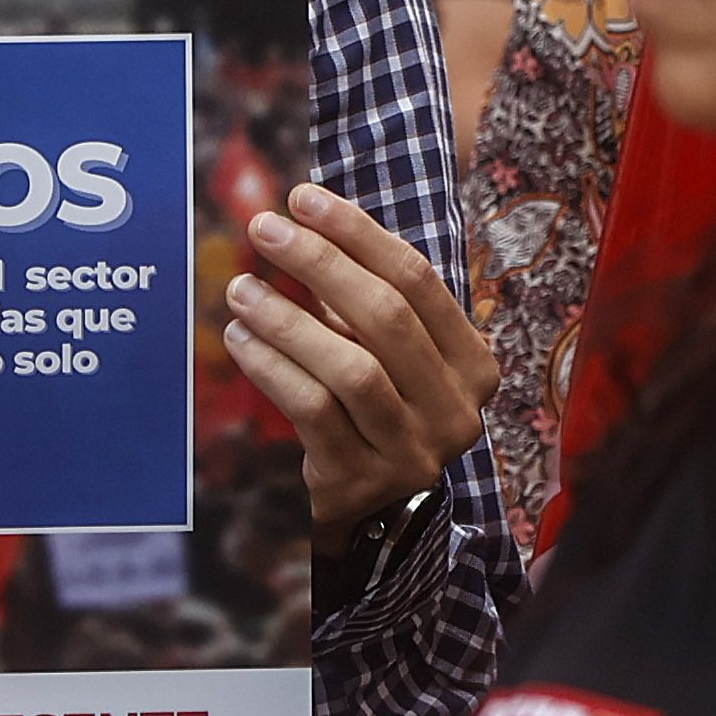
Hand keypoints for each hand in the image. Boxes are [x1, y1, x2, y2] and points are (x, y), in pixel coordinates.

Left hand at [228, 182, 497, 541]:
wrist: (377, 518)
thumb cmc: (379, 413)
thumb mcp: (392, 358)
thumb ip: (366, 300)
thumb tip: (302, 221)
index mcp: (474, 366)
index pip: (419, 281)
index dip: (357, 233)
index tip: (303, 198)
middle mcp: (455, 410)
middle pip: (387, 317)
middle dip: (320, 263)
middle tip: (264, 230)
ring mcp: (412, 451)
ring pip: (351, 367)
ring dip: (288, 319)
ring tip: (240, 289)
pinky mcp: (362, 480)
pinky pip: (313, 410)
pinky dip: (272, 367)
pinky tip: (240, 338)